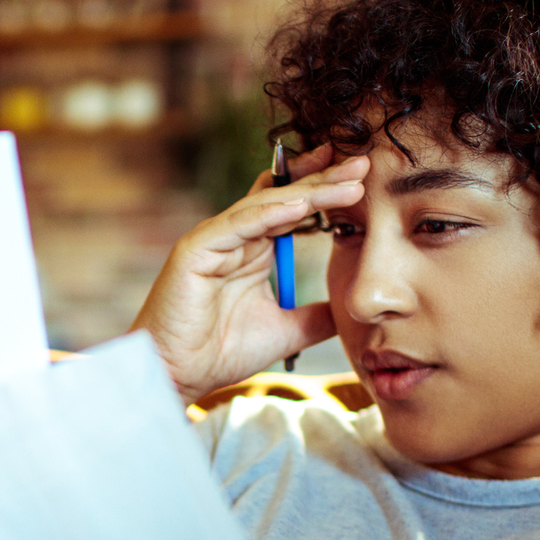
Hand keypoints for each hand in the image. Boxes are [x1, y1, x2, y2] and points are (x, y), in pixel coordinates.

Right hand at [131, 145, 367, 402]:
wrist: (176, 377)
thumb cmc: (217, 354)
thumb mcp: (285, 332)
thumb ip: (315, 316)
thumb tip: (350, 309)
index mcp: (253, 251)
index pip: (293, 210)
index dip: (325, 192)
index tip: (361, 178)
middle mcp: (234, 238)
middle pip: (284, 197)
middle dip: (325, 179)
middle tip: (363, 162)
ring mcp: (214, 240)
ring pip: (267, 205)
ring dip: (309, 192)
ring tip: (347, 182)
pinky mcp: (196, 249)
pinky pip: (238, 224)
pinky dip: (269, 212)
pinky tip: (302, 204)